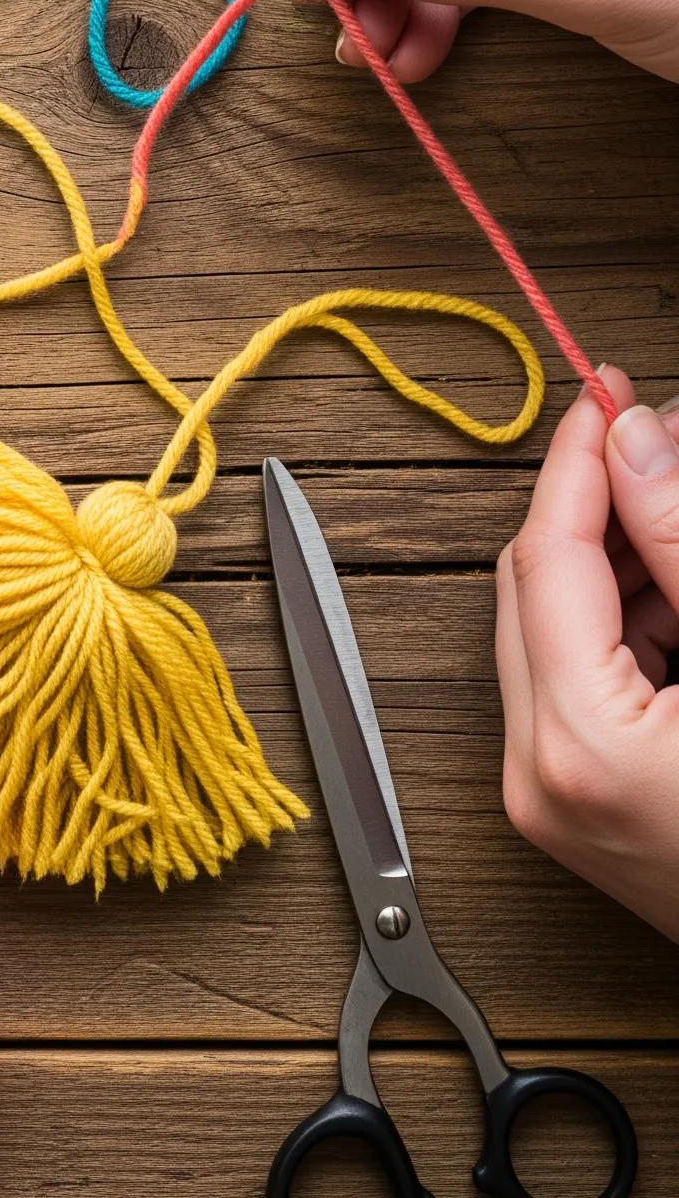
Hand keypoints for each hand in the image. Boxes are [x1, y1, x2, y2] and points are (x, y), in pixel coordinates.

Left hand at [496, 365, 678, 941]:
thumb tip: (636, 441)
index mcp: (578, 744)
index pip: (546, 553)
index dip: (580, 455)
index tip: (611, 385)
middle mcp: (539, 779)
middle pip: (533, 584)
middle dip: (598, 497)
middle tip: (664, 435)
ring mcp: (551, 804)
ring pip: (552, 628)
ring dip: (617, 556)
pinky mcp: (578, 811)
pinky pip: (577, 682)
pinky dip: (626, 622)